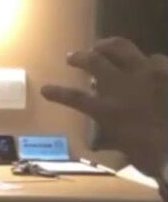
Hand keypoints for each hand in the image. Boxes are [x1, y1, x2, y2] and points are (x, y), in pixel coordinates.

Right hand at [41, 37, 167, 175]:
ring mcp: (147, 74)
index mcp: (107, 109)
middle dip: (80, 56)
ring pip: (121, 47)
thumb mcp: (127, 151)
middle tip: (73, 57)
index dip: (56, 92)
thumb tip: (102, 143)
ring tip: (105, 47)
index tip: (45, 89)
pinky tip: (148, 65)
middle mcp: (121, 85)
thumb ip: (114, 140)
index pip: (73, 97)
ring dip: (109, 47)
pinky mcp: (167, 72)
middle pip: (93, 60)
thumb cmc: (153, 155)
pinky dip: (146, 61)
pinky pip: (154, 58)